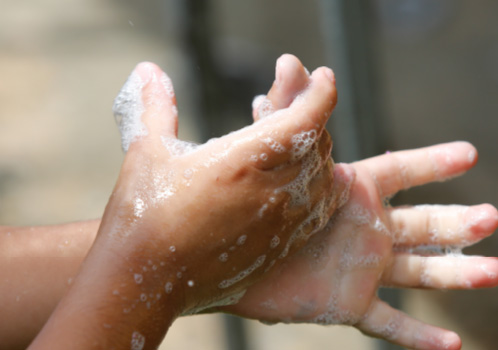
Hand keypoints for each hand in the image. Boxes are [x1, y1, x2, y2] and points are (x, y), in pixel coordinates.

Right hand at [101, 61, 351, 313]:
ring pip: (324, 179)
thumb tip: (147, 70)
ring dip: (320, 154)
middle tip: (300, 103)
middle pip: (318, 145)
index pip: (306, 117)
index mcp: (244, 159)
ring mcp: (279, 223)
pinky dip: (323, 190)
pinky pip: (318, 213)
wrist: (144, 281)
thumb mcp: (147, 151)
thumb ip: (154, 106)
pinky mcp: (277, 248)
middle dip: (314, 118)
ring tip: (307, 139)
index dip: (321, 92)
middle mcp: (272, 190)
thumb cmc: (142, 213)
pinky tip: (315, 183)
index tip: (323, 75)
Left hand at [221, 55, 497, 349]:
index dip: (434, 162)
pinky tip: (451, 347)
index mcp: (352, 191)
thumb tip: (292, 62)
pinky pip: (390, 324)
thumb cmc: (249, 202)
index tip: (469, 153)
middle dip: (458, 221)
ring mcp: (360, 267)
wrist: (222, 257)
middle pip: (423, 223)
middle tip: (489, 217)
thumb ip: (287, 109)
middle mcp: (364, 228)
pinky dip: (419, 337)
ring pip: (420, 272)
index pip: (402, 171)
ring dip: (457, 272)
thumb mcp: (276, 154)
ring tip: (494, 270)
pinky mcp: (347, 304)